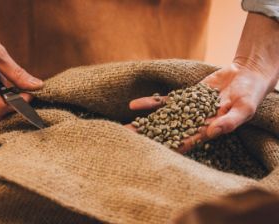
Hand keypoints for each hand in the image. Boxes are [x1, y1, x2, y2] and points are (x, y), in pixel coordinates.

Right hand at [0, 8, 42, 119]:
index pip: (0, 108)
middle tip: (26, 93)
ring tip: (15, 87)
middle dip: (12, 106)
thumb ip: (19, 75)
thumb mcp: (0, 55)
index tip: (30, 95)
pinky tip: (4, 84)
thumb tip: (38, 86)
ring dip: (5, 102)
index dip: (18, 105)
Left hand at [126, 13, 278, 152]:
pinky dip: (149, 103)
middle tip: (127, 144)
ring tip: (124, 129)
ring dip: (143, 124)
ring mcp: (186, 110)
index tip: (152, 154)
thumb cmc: (250, 94)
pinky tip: (133, 106)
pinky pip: (163, 101)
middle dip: (148, 139)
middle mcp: (194, 123)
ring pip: (161, 119)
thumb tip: (212, 132)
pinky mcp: (184, 97)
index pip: (186, 142)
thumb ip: (230, 121)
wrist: (245, 76)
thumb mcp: (244, 108)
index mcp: (208, 130)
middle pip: (167, 133)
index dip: (169, 148)